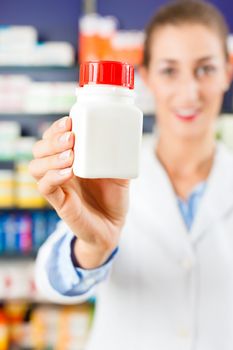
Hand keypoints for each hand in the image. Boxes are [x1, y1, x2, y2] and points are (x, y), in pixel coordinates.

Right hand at [29, 116, 129, 267]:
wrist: (113, 227)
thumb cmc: (113, 198)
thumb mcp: (119, 173)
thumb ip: (120, 157)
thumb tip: (128, 136)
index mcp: (70, 159)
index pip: (52, 138)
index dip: (56, 128)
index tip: (70, 121)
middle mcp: (59, 170)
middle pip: (39, 149)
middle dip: (52, 140)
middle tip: (72, 138)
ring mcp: (57, 186)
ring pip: (36, 167)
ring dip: (51, 157)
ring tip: (71, 155)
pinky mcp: (59, 203)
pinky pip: (45, 188)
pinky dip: (53, 177)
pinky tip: (68, 172)